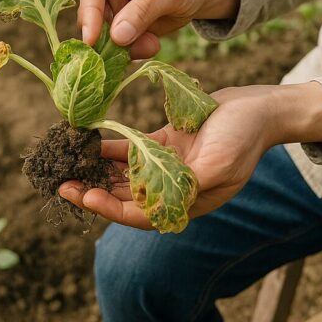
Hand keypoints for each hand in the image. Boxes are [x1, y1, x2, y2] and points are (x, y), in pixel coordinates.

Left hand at [58, 83, 321, 229]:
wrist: (261, 108)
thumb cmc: (243, 137)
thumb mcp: (219, 163)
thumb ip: (190, 185)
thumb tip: (157, 204)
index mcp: (187, 201)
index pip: (139, 214)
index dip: (108, 208)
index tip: (82, 196)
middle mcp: (173, 187)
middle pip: (124, 197)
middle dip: (93, 191)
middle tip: (60, 182)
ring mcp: (169, 165)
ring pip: (124, 175)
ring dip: (97, 171)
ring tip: (68, 162)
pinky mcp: (167, 144)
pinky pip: (131, 149)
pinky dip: (110, 147)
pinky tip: (88, 140)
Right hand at [77, 0, 238, 58]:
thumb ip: (142, 11)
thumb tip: (116, 36)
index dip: (89, 13)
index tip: (91, 39)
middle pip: (95, 13)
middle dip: (111, 35)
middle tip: (131, 49)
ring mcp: (116, 3)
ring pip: (106, 32)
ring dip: (126, 45)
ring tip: (152, 45)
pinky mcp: (124, 22)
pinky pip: (119, 42)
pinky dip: (134, 49)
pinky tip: (153, 44)